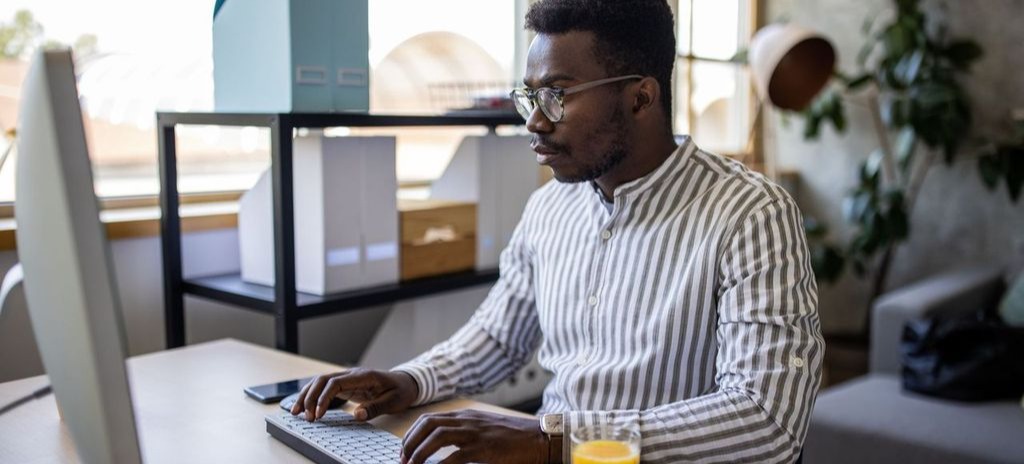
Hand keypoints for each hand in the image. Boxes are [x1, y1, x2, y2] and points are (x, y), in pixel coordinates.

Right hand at [289, 368, 418, 421]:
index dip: (323, 398)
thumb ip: (375, 407)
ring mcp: (347, 379)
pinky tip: (305, 408)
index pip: (335, 383)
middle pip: (322, 380)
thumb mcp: (394, 401)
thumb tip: (357, 414)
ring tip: (297, 413)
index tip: (318, 414)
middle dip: (310, 398)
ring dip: (307, 396)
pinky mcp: (345, 385)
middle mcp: (352, 375)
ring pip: (320, 383)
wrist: (407, 382)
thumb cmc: (401, 391)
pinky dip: (313, 397)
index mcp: (362, 376)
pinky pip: (324, 388)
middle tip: (306, 417)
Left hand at [401, 409, 546, 463]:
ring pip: (437, 437)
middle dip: (411, 442)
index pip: (429, 419)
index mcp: (465, 416)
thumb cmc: (513, 437)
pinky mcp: (484, 449)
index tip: (405, 450)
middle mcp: (467, 421)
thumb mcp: (485, 429)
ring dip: (420, 453)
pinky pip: (455, 456)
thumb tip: (443, 449)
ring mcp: (475, 433)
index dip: (412, 434)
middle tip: (404, 460)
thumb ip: (465, 433)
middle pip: (428, 425)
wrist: (539, 438)